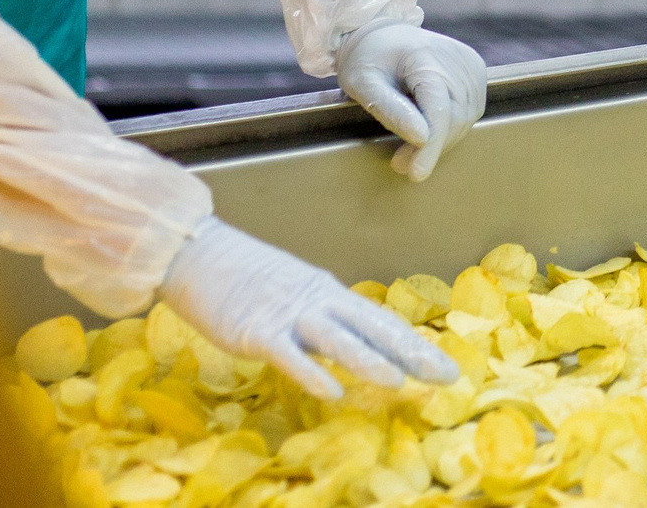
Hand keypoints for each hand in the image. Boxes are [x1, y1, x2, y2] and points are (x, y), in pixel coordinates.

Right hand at [159, 218, 458, 399]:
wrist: (198, 254)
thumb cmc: (245, 277)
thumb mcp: (294, 295)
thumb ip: (322, 322)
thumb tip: (351, 347)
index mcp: (328, 293)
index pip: (381, 321)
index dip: (416, 344)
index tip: (448, 365)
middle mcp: (317, 301)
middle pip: (372, 328)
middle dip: (411, 353)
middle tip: (448, 375)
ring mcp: (288, 315)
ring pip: (336, 340)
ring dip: (368, 361)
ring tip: (398, 382)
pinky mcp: (255, 330)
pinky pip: (288, 355)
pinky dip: (311, 372)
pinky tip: (331, 391)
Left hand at [336, 20, 487, 179]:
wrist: (383, 33)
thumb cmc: (368, 58)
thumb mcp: (362, 83)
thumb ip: (390, 109)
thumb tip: (420, 137)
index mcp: (426, 57)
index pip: (439, 110)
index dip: (431, 146)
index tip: (417, 173)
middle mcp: (457, 59)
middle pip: (454, 118)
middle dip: (429, 147)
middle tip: (399, 162)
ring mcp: (471, 64)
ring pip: (465, 119)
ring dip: (440, 141)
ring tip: (409, 147)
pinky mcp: (476, 70)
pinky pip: (469, 111)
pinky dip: (449, 127)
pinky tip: (427, 127)